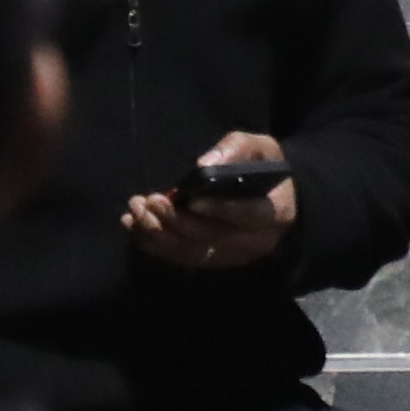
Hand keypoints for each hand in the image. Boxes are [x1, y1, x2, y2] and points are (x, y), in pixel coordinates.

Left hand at [120, 129, 294, 271]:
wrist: (275, 199)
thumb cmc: (265, 170)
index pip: (247, 215)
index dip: (218, 209)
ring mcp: (234, 256)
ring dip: (159, 234)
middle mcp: (256, 242)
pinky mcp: (214, 261)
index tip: (186, 198)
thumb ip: (236, 150)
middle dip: (175, 220)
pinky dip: (155, 244)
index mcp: (275, 213)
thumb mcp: (260, 148)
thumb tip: (203, 165)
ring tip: (136, 211)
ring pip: (192, 252)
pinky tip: (134, 227)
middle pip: (212, 237)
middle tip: (149, 201)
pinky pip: (182, 258)